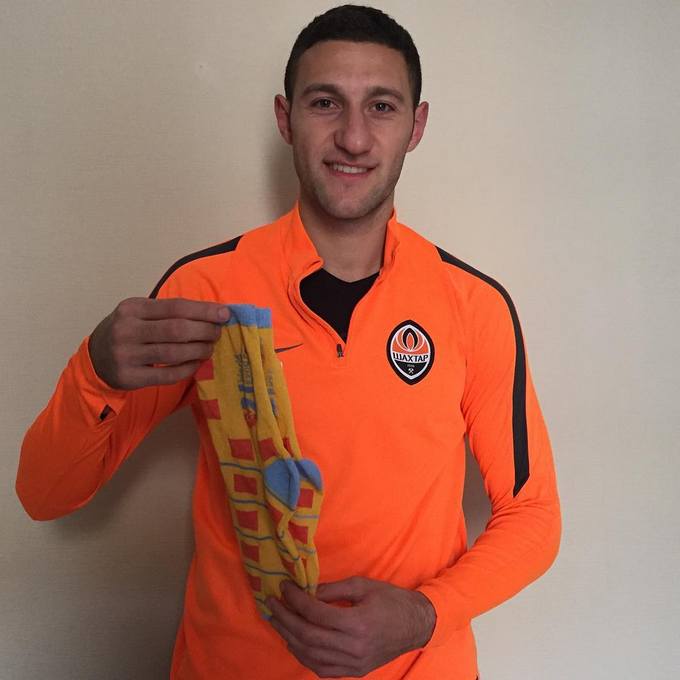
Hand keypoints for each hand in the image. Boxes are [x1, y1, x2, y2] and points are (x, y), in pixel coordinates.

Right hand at [88, 297, 229, 389]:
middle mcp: (127, 330)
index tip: (224, 314)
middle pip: (176, 329)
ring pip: (173, 353)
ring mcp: (126, 355)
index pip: (175, 307)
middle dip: (204, 331)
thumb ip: (168, 312)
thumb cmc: (128, 332)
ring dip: (198, 350)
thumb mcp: (139, 314)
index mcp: (132, 308)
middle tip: (217, 333)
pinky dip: (187, 369)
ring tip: (209, 348)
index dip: (203, 311)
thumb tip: (211, 313)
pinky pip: (167, 375)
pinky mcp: (130, 377)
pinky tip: (196, 363)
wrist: (95, 359)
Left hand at [266, 576, 435, 677]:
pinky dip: (304, 656)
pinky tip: (295, 642)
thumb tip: (306, 591)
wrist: (415, 625)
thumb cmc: (390, 600)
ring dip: (289, 639)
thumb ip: (333, 590)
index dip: (296, 600)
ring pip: (311, 656)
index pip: (316, 613)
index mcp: (358, 622)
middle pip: (308, 637)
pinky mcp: (354, 672)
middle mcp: (354, 647)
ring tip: (278, 622)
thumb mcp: (363, 585)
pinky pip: (322, 669)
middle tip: (272, 605)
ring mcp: (353, 664)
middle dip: (285, 619)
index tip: (284, 588)